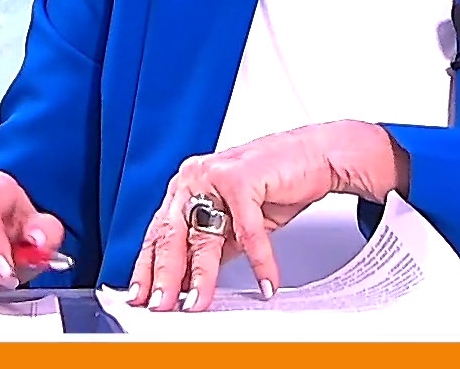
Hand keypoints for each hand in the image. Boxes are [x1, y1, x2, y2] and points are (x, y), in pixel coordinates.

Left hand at [126, 120, 407, 312]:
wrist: (317, 154)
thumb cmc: (278, 181)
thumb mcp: (236, 221)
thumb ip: (214, 245)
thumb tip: (192, 281)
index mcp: (188, 185)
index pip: (159, 232)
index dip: (148, 266)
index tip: (142, 294)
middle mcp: (196, 177)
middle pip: (172, 234)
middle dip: (165, 275)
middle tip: (161, 305)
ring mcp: (215, 176)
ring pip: (203, 236)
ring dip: (202, 276)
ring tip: (199, 302)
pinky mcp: (241, 177)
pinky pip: (248, 231)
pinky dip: (260, 261)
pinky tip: (266, 281)